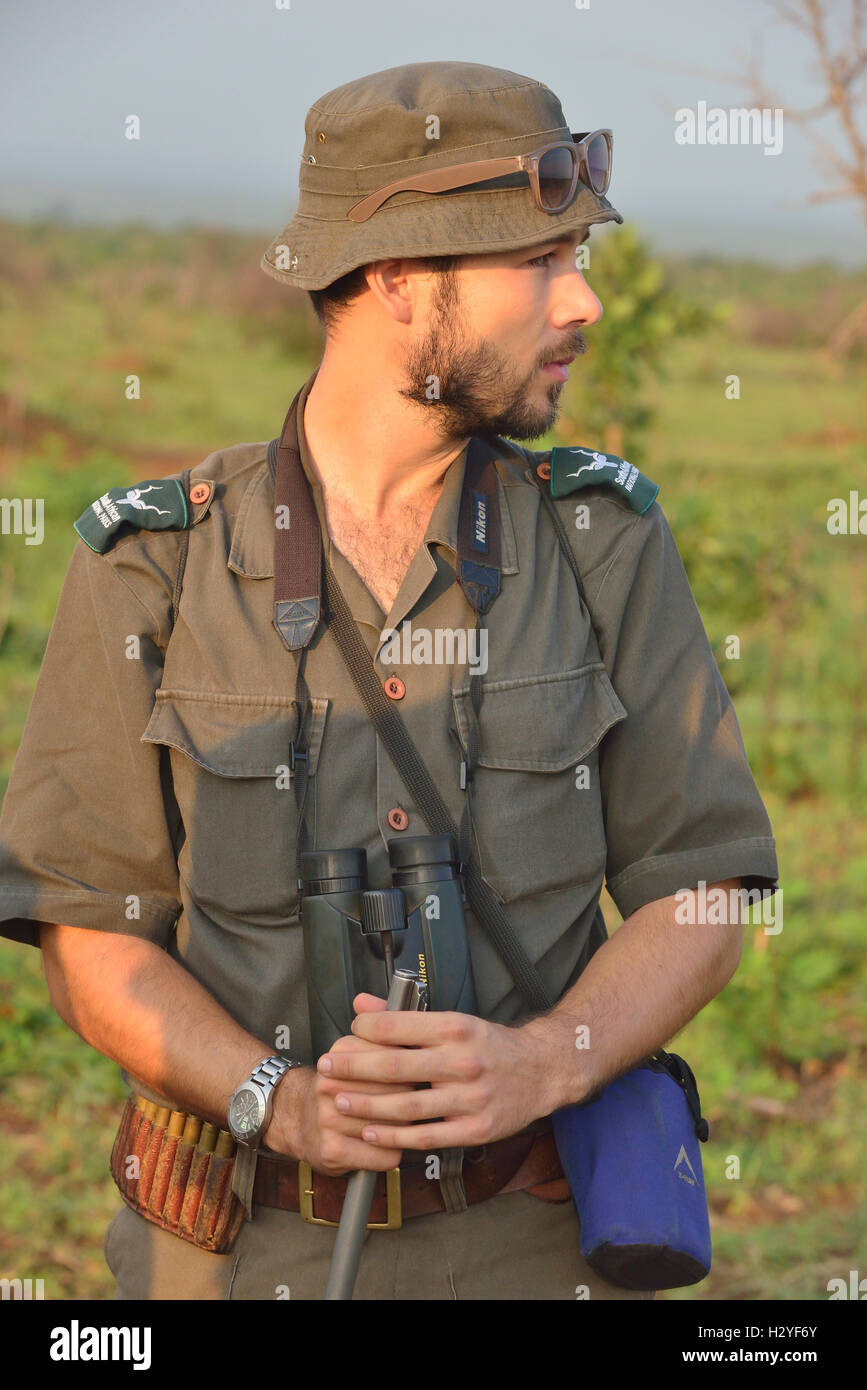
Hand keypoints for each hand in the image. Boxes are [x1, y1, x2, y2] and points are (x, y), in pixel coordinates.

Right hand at [264, 1032, 405, 1174]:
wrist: (293, 1116)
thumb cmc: (335, 1085)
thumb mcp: (353, 1052)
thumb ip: (383, 1037)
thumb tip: (415, 1034)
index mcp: (341, 1055)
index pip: (395, 1059)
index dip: (411, 1070)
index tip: (413, 1074)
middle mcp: (330, 1085)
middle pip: (398, 1092)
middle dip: (411, 1099)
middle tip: (410, 1102)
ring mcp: (329, 1119)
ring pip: (393, 1126)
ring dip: (403, 1129)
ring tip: (396, 1123)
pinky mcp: (332, 1150)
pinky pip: (384, 1156)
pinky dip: (391, 1154)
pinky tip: (383, 1146)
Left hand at [315, 994, 558, 1151]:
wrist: (543, 1070)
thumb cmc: (491, 1044)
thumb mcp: (454, 1020)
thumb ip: (403, 1015)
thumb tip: (360, 1005)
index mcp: (455, 1028)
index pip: (398, 1026)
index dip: (364, 1030)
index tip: (347, 1033)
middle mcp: (462, 1061)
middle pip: (394, 1066)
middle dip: (352, 1068)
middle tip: (326, 1068)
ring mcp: (470, 1098)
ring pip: (406, 1106)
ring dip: (366, 1105)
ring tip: (339, 1101)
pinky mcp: (475, 1129)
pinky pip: (425, 1137)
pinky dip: (393, 1138)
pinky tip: (370, 1132)